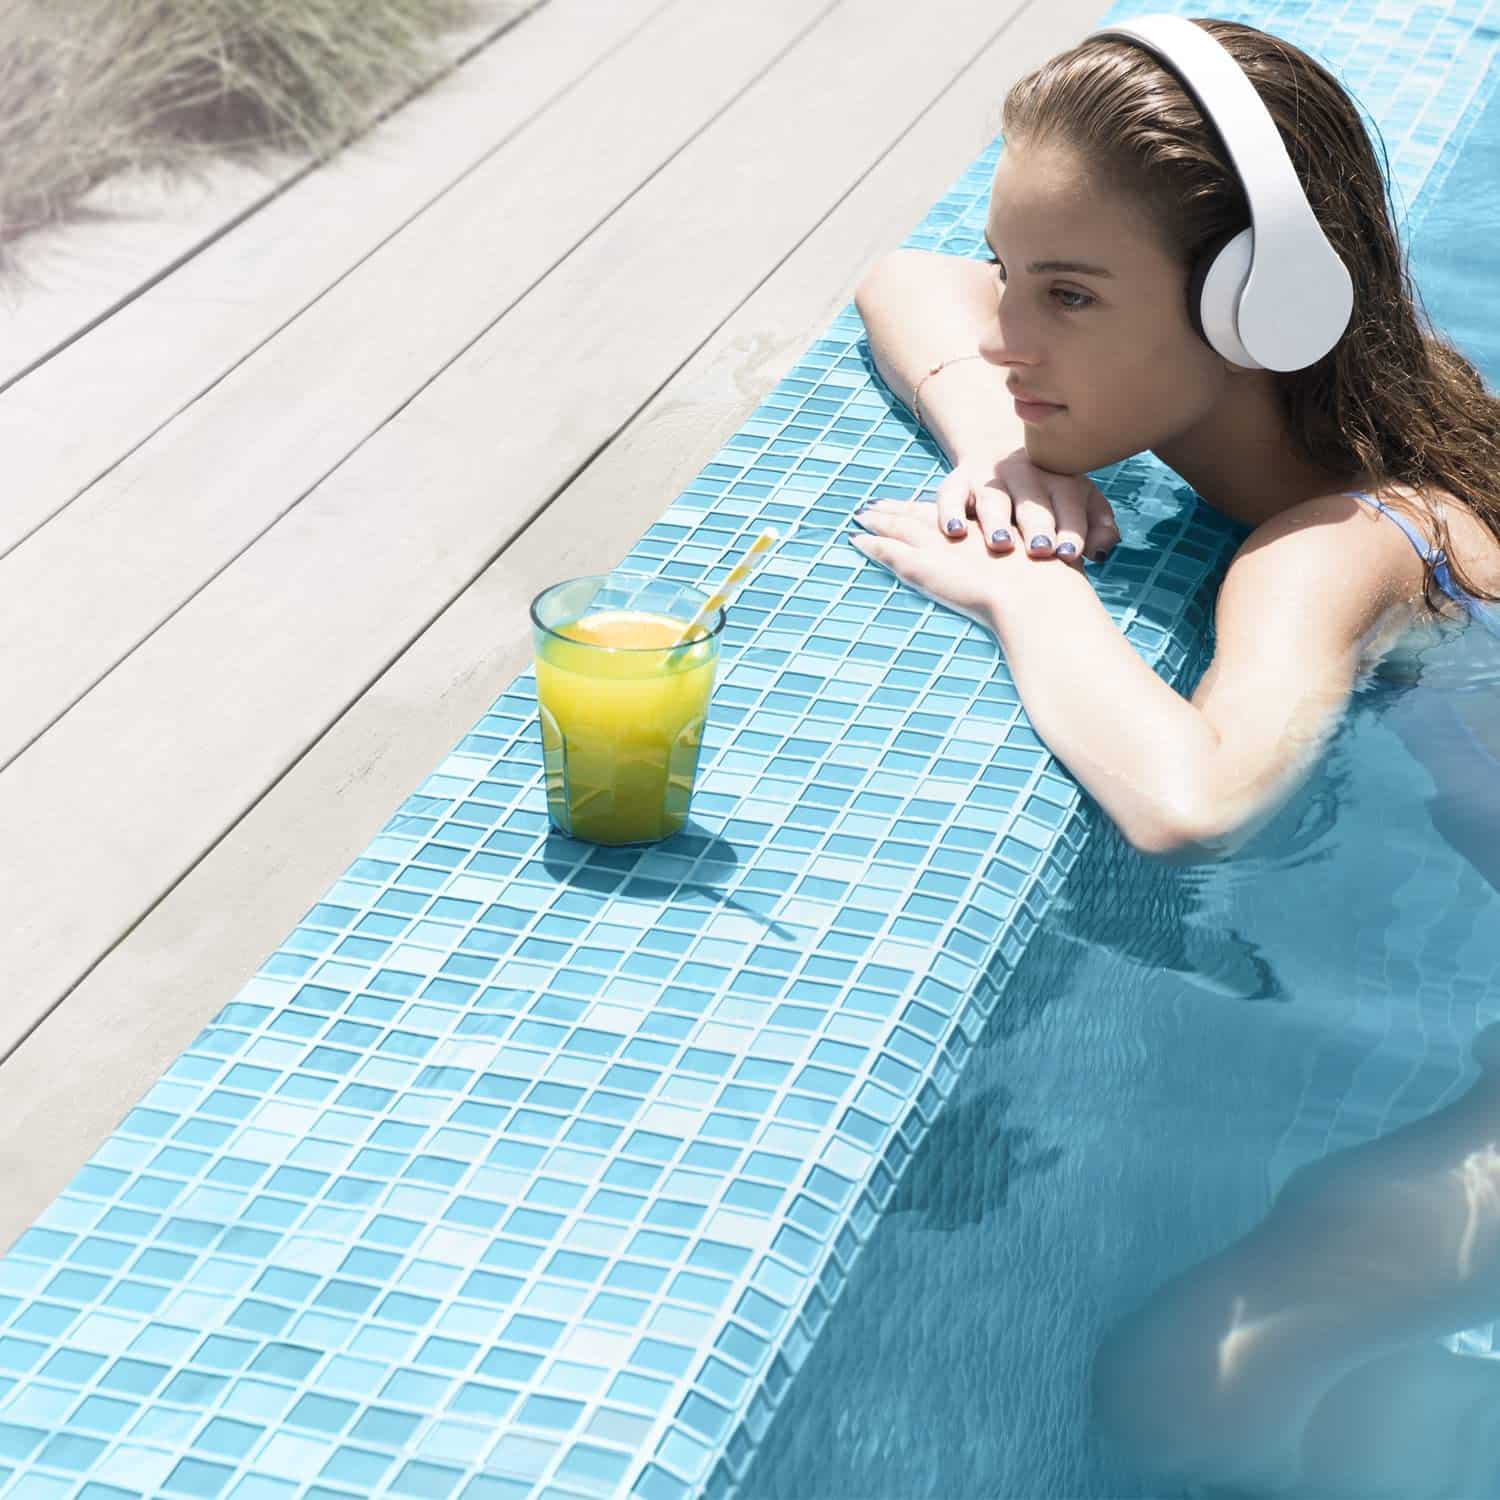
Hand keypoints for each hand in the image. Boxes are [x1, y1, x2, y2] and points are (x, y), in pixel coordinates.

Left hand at [848, 497, 1056, 629]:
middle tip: (877, 505)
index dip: (938, 507)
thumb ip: (1046, 551)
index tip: (921, 504)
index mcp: (989, 520)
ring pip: (901, 525)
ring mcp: (939, 544)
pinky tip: (855, 539)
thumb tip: (1065, 556)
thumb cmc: (1055, 584)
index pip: (957, 508)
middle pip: (924, 512)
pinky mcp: (922, 564)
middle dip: (901, 509)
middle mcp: (962, 527)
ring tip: (861, 515)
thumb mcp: (1055, 554)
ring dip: (881, 520)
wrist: (1041, 598)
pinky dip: (872, 544)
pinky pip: (889, 550)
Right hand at [928, 448, 1118, 564]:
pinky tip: (955, 532)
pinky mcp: (957, 482)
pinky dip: (950, 512)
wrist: (1001, 453)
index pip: (1069, 502)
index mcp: (1060, 478)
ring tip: (1001, 544)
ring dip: (996, 522)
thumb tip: (1102, 551)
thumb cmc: (1049, 495)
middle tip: (1040, 551)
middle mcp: (1025, 473)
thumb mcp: (1079, 501)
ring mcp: (989, 477)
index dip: (1070, 527)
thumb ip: (1097, 525)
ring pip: (992, 499)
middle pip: (1031, 501)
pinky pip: (950, 495)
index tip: (1068, 554)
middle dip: (1036, 526)